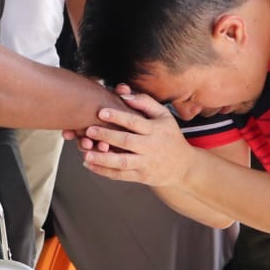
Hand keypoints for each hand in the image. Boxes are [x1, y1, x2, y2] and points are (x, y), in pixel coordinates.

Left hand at [81, 86, 195, 187]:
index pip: (135, 122)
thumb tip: (122, 92)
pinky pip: (121, 175)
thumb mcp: (164, 116)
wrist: (183, 166)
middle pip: (127, 142)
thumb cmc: (169, 136)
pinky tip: (89, 165)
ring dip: (103, 159)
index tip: (101, 112)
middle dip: (107, 136)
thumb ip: (144, 102)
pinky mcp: (141, 177)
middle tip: (89, 130)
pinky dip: (104, 171)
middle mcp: (151, 147)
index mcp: (156, 129)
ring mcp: (146, 163)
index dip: (118, 117)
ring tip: (86, 153)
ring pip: (123, 162)